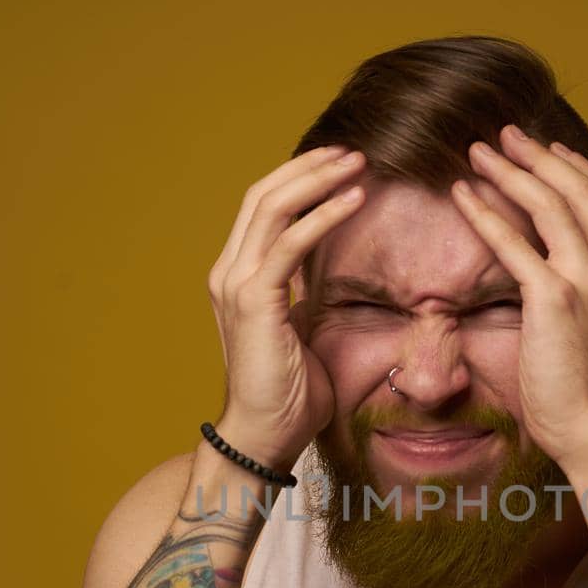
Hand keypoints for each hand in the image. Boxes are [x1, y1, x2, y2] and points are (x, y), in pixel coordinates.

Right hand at [207, 145, 368, 469]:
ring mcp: (236, 284)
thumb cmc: (288, 394)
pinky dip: (325, 216)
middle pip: (264, 195)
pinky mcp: (255, 301)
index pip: (263, 208)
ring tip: (358, 163)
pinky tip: (355, 199)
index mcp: (238, 276)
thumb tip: (328, 273)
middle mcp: (229, 272)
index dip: (300, 178)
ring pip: (273, 208)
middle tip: (354, 152)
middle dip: (310, 167)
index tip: (340, 164)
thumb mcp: (299, 330)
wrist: (264, 435)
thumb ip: (303, 296)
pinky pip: (291, 244)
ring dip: (319, 179)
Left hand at [449, 125, 587, 471]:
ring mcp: (586, 281)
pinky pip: (514, 243)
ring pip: (549, 205)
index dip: (576, 169)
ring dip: (511, 171)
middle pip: (577, 190)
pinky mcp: (553, 299)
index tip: (549, 150)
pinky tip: (463, 196)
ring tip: (478, 152)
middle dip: (538, 156)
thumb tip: (566, 286)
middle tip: (505, 135)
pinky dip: (486, 213)